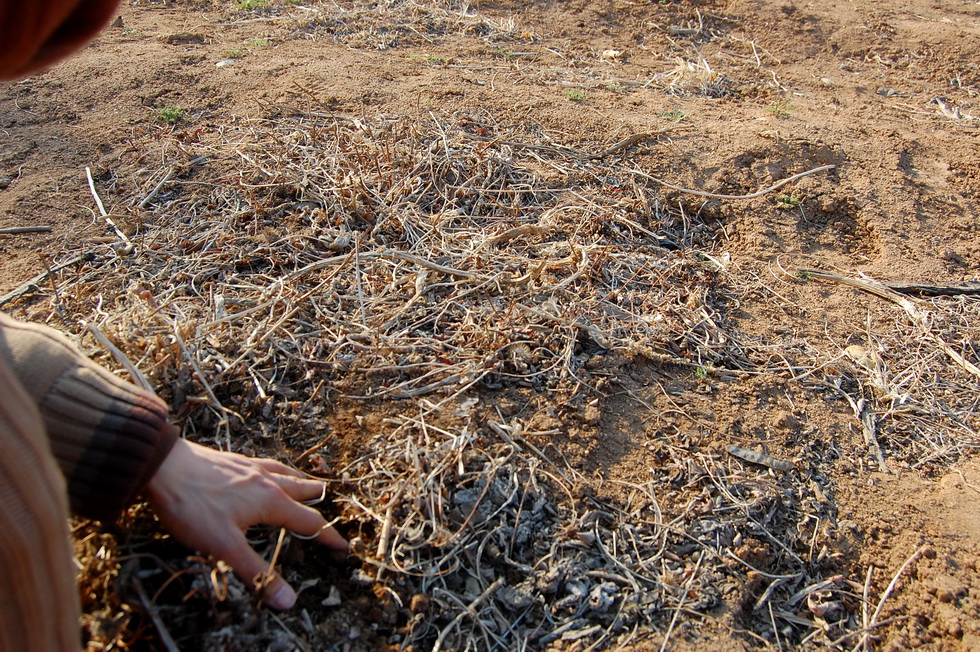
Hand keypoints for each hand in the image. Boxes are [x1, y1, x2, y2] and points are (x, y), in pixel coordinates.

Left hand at [145, 438, 346, 608]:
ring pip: (287, 474)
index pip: (309, 522)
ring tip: (311, 486)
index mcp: (271, 501)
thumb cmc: (192, 506)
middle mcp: (267, 481)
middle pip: (304, 490)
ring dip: (303, 482)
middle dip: (319, 503)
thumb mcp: (224, 547)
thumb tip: (288, 600)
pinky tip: (268, 471)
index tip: (343, 547)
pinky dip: (279, 471)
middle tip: (331, 511)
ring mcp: (250, 468)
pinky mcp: (234, 461)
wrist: (162, 466)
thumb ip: (257, 573)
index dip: (327, 537)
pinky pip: (267, 465)